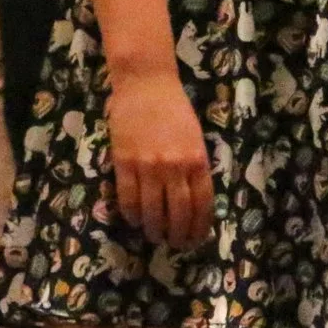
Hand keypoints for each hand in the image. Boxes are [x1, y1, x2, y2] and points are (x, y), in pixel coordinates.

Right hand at [105, 68, 213, 248]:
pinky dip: (132, 215)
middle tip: (175, 244)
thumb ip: (195, 167)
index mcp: (198, 160)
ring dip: (154, 230)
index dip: (199, 228)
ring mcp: (149, 166)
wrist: (146, 83)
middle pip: (178, 214)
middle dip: (178, 235)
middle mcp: (175, 167)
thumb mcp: (195, 138)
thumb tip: (193, 199)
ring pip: (152, 212)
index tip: (196, 239)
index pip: (202, 205)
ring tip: (155, 236)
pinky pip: (128, 199)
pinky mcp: (125, 163)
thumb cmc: (174, 108)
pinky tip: (135, 220)